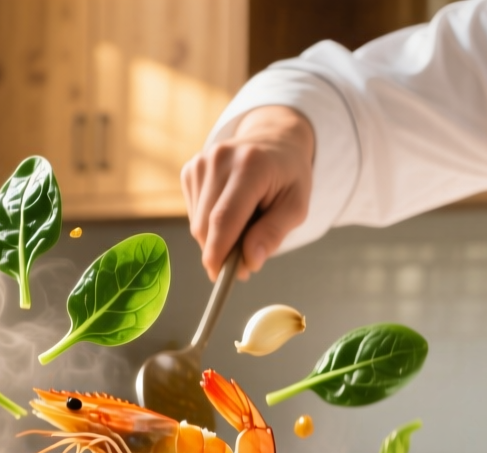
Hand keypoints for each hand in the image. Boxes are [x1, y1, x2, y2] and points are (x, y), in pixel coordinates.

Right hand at [182, 105, 315, 281]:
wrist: (274, 140)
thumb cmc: (289, 176)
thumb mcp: (297, 206)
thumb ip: (274, 233)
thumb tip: (250, 262)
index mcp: (250, 166)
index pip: (224, 219)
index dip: (219, 253)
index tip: (220, 277)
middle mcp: (219, 159)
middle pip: (206, 224)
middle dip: (221, 252)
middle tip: (244, 261)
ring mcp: (200, 162)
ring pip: (197, 222)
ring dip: (217, 238)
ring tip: (245, 227)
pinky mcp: (190, 169)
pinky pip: (193, 213)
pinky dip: (210, 224)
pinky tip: (230, 212)